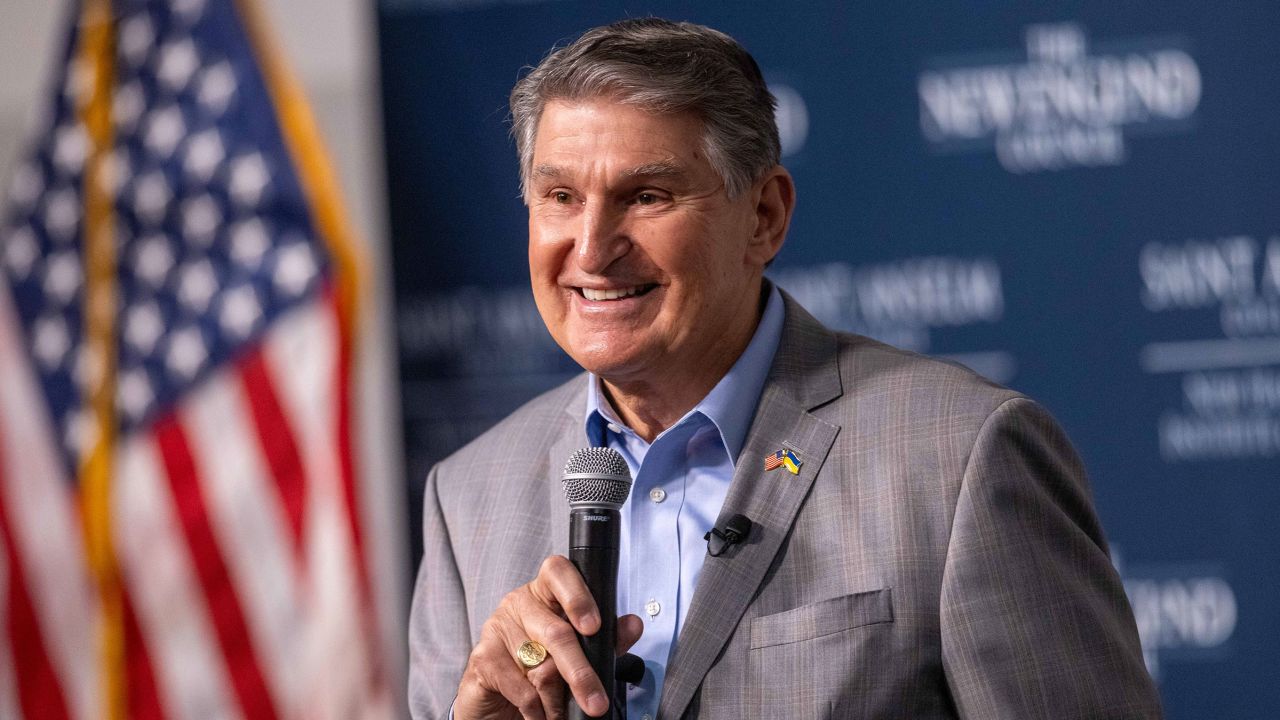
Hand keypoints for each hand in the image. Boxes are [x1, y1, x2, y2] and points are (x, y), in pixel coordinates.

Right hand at [454, 555, 643, 719]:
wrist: (498, 701)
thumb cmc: (539, 668)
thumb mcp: (577, 653)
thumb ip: (606, 639)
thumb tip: (632, 625)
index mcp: (545, 593)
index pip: (559, 573)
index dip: (578, 597)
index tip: (594, 627)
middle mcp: (519, 604)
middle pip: (556, 631)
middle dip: (580, 672)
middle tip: (596, 701)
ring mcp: (497, 628)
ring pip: (539, 665)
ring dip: (556, 698)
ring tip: (562, 711)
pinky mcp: (482, 657)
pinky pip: (518, 685)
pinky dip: (535, 708)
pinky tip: (539, 714)